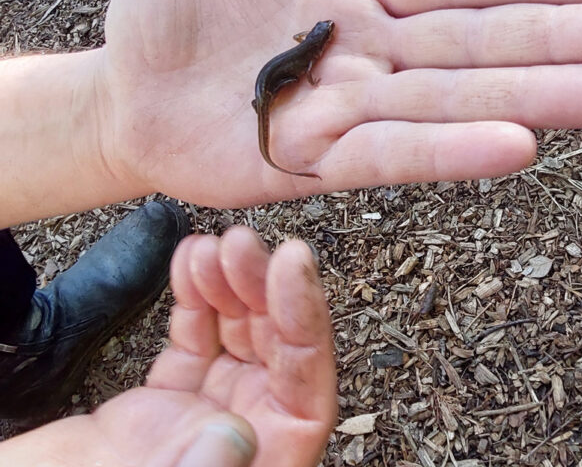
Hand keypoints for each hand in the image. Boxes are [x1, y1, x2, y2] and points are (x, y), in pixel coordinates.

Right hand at [1, 227, 334, 466]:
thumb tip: (238, 435)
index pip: (305, 394)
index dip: (305, 325)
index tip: (291, 266)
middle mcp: (241, 443)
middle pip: (276, 354)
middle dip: (263, 289)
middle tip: (239, 244)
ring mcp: (205, 419)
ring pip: (240, 338)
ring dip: (232, 285)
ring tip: (212, 246)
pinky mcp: (170, 401)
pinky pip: (197, 339)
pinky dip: (197, 297)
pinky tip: (189, 260)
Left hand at [98, 0, 581, 207]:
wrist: (120, 98)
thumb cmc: (161, 15)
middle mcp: (361, 51)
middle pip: (472, 42)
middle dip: (557, 40)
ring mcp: (339, 107)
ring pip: (447, 99)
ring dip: (530, 97)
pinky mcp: (305, 160)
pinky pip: (384, 153)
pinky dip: (447, 149)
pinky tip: (516, 147)